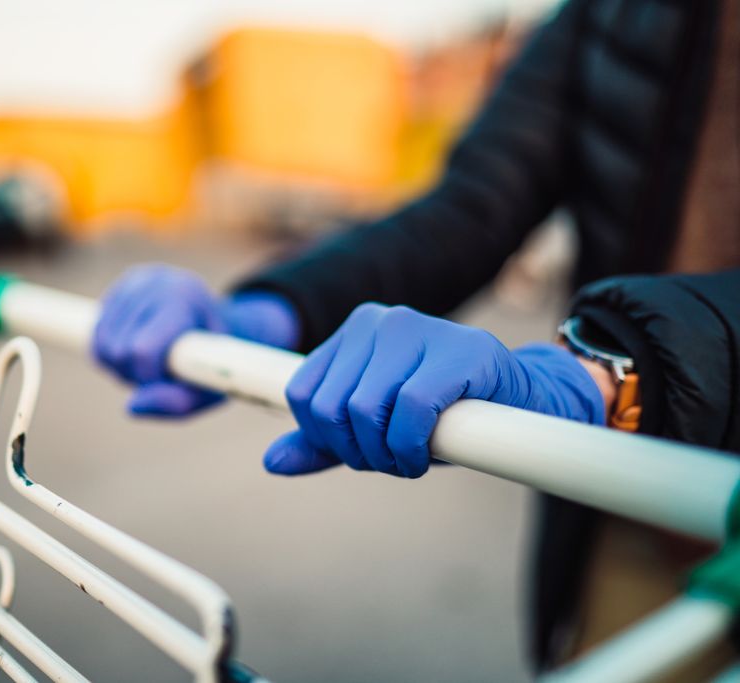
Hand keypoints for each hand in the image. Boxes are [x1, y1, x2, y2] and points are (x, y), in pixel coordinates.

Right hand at [92, 264, 298, 416]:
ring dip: (120, 367)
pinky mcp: (118, 290)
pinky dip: (110, 356)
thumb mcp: (212, 386)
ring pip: (102, 345)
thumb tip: (131, 407)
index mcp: (184, 298)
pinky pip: (96, 337)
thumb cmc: (215, 359)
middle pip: (119, 350)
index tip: (165, 381)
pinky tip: (135, 354)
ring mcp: (133, 283)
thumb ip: (178, 402)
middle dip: (134, 374)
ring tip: (149, 364)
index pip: (143, 349)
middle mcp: (155, 282)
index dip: (148, 377)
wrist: (216, 323)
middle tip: (159, 374)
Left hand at [264, 303, 605, 477]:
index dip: (325, 439)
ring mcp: (417, 329)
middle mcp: (378, 321)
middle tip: (392, 460)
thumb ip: (324, 441)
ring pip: (363, 411)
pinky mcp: (458, 350)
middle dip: (356, 452)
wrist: (524, 401)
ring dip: (385, 456)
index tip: (360, 452)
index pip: (302, 395)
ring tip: (410, 458)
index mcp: (353, 332)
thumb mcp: (375, 427)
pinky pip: (409, 410)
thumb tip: (271, 462)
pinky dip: (411, 449)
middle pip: (328, 408)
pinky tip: (427, 456)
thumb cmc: (441, 413)